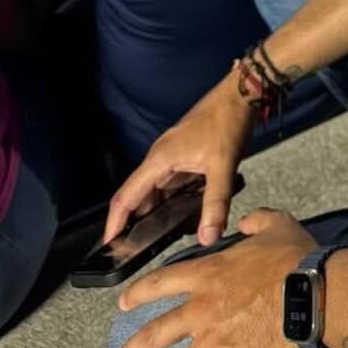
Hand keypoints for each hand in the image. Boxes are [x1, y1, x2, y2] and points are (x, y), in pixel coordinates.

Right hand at [105, 74, 254, 246]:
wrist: (240, 95)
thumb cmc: (227, 120)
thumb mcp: (223, 165)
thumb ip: (216, 203)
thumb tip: (208, 237)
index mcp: (159, 159)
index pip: (126, 197)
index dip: (114, 223)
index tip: (107, 246)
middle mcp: (160, 160)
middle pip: (138, 198)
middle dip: (135, 225)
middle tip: (135, 252)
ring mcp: (171, 159)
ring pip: (155, 194)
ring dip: (156, 215)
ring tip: (159, 239)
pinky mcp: (184, 159)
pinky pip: (171, 187)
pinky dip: (172, 204)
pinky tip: (183, 217)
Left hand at [113, 209, 312, 347]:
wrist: (315, 295)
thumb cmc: (297, 260)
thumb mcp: (276, 225)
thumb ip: (257, 221)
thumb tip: (247, 222)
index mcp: (210, 274)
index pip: (161, 282)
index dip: (139, 293)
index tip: (125, 302)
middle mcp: (203, 310)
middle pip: (154, 335)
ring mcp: (215, 343)